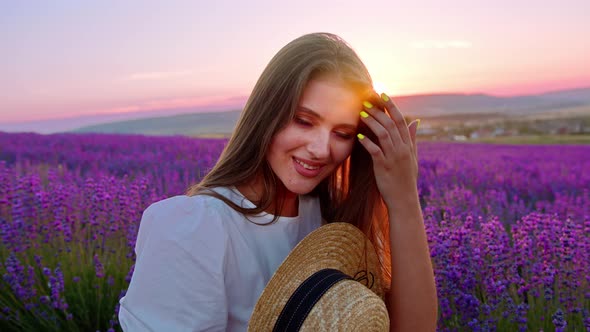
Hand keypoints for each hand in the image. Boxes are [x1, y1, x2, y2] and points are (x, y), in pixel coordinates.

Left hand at [357, 92, 419, 207]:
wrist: (404, 200)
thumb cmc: (406, 179)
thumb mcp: (412, 157)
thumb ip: (412, 139)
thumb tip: (415, 121)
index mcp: (408, 145)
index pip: (401, 121)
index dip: (392, 107)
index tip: (383, 95)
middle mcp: (402, 149)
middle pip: (391, 124)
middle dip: (379, 111)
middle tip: (366, 102)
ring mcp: (393, 158)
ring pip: (383, 134)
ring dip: (372, 122)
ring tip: (361, 113)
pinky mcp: (384, 167)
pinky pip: (375, 151)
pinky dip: (367, 142)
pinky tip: (359, 135)